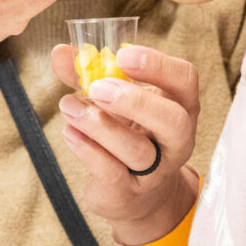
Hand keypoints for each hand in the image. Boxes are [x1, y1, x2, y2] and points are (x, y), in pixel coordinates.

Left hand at [53, 43, 200, 245]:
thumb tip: (60, 53)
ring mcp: (155, 170)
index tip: (122, 55)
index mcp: (179, 105)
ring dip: (99, 125)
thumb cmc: (126, 134)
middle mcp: (175, 139)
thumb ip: (88, 75)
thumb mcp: (112, 101)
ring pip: (137, 150)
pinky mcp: (128, 192)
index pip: (184, 80)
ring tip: (69, 106)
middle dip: (135, 101)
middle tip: (97, 88)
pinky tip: (70, 131)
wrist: (130, 192)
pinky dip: (87, 149)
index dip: (158, 65)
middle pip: (173, 120)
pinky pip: (111, 172)